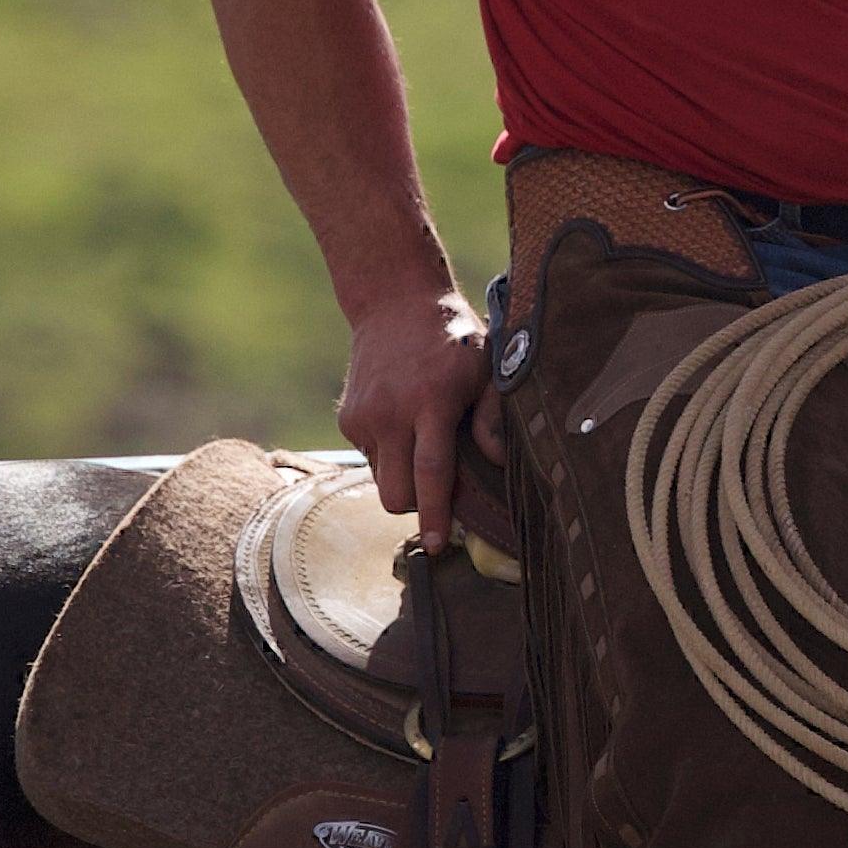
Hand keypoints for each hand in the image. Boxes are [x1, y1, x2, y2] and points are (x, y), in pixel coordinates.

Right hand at [336, 286, 491, 545]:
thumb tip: (499, 462)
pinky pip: (371, 460)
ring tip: (423, 439)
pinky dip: (389, 455)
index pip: (431, 472)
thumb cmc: (453, 338)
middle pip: (395, 494)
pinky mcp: (348, 420)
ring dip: (404, 477)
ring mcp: (364, 417)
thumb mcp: (487, 367)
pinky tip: (404, 422)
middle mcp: (391, 412)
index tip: (437, 544)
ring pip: (382, 480)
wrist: (394, 302)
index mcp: (430, 401)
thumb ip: (492, 417)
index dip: (436, 513)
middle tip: (441, 487)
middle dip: (417, 505)